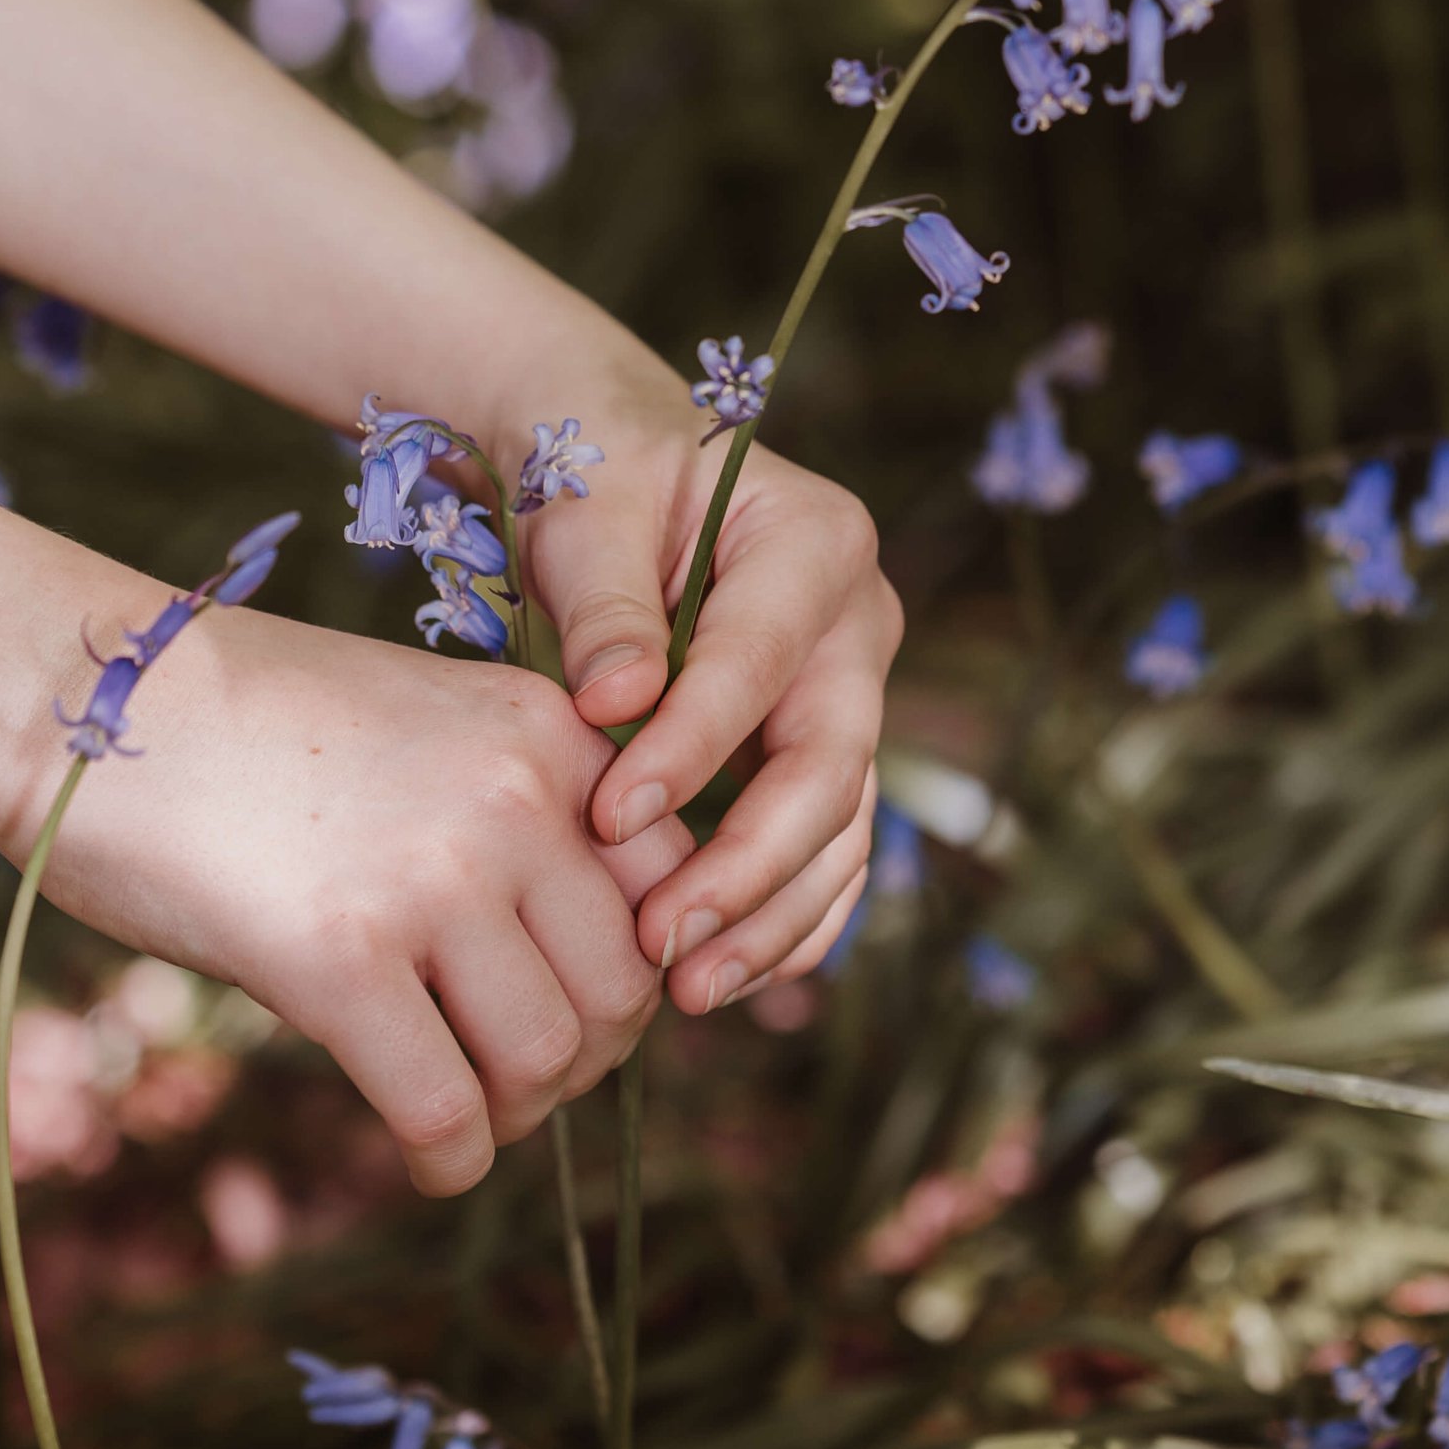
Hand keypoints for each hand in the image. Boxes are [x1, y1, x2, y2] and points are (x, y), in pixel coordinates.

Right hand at [23, 603, 690, 1194]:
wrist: (92, 698)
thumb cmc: (249, 720)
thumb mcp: (429, 724)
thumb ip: (518, 813)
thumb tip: (584, 961)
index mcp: (548, 731)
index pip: (670, 885)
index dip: (639, 971)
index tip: (581, 1005)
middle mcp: (515, 797)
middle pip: (623, 990)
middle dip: (585, 1059)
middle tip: (521, 1076)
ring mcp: (433, 877)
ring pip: (548, 1059)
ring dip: (517, 1113)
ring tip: (468, 1109)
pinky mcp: (341, 959)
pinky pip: (445, 1109)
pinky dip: (451, 1158)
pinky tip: (427, 1157)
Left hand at [517, 417, 899, 1021]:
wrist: (617, 460)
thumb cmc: (599, 469)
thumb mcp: (590, 507)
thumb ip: (607, 606)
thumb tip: (618, 709)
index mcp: (817, 542)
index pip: (758, 666)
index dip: (689, 751)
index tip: (608, 819)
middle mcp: (858, 624)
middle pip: (828, 766)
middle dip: (747, 868)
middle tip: (660, 943)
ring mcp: (850, 692)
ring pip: (839, 828)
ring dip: (770, 918)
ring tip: (686, 988)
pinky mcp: (821, 748)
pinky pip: (826, 851)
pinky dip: (784, 919)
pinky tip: (724, 976)